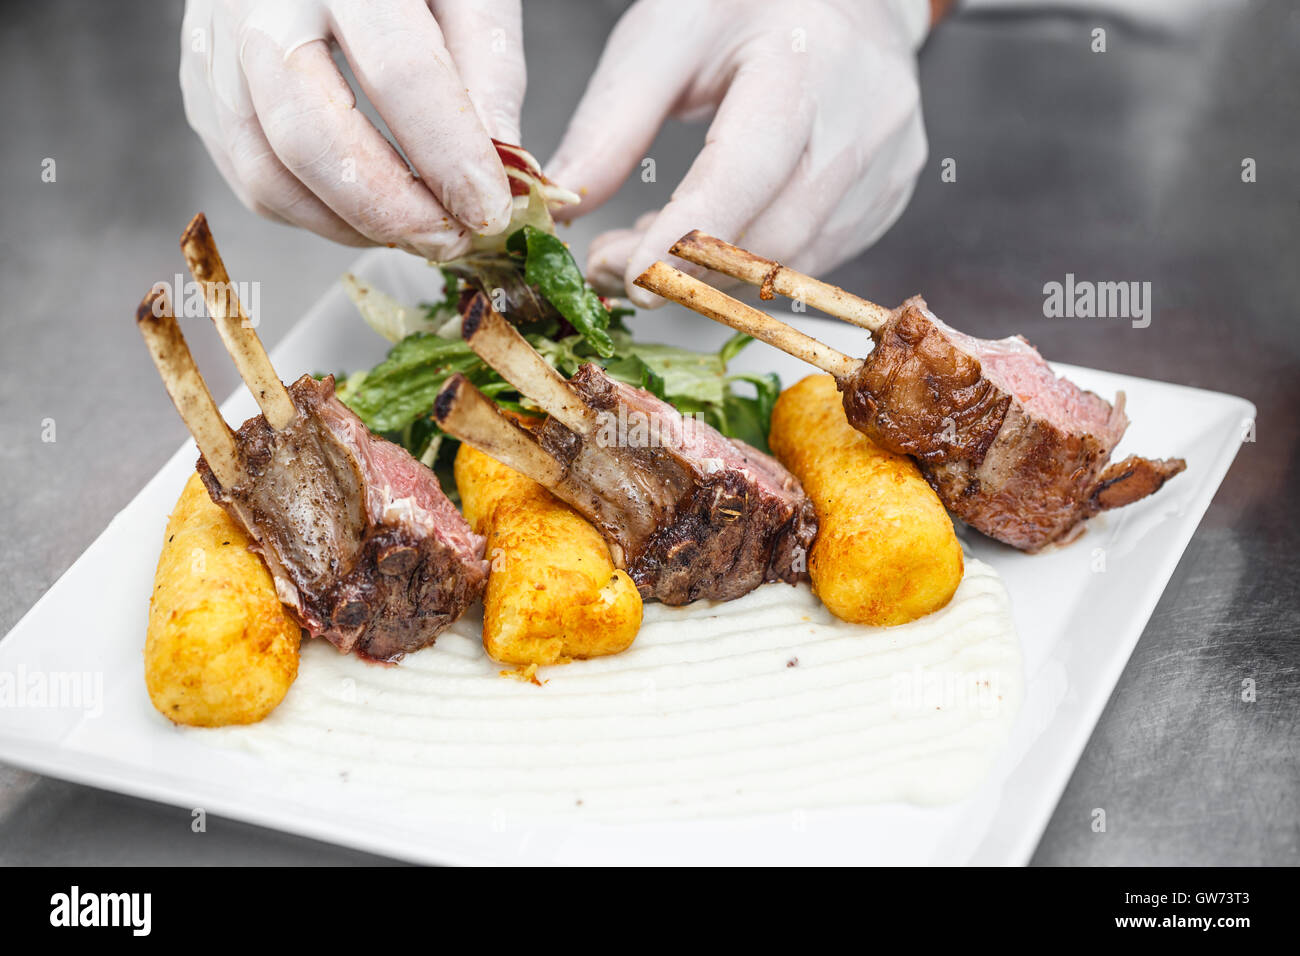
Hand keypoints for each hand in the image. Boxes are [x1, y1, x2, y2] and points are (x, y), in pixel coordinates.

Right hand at [180, 0, 525, 259]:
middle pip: (313, 136)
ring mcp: (214, 41)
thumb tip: (505, 173)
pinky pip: (246, 174)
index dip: (449, 157)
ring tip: (415, 232)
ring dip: (349, 224)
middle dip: (392, 211)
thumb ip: (490, 66)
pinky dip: (310, 213)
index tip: (491, 211)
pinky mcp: (198, 78)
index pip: (400, 76)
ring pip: (268, 171)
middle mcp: (260, 2)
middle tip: (452, 241)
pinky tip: (364, 212)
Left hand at [545, 0, 929, 306]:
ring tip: (648, 251)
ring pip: (791, 262)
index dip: (686, 238)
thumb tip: (566, 200)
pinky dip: (748, 266)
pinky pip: (812, 259)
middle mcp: (865, 119)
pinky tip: (705, 241)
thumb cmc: (750, 5)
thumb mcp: (667, 35)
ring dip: (711, 278)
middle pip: (771, 236)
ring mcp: (887, 166)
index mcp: (808, 61)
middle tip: (607, 267)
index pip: (745, 174)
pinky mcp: (888, 198)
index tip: (629, 279)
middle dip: (683, 271)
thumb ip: (613, 120)